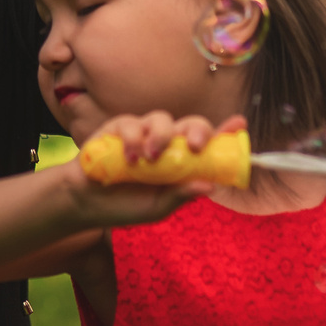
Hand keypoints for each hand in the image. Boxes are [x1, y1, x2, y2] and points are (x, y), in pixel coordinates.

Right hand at [59, 112, 245, 228]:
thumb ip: (181, 195)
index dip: (224, 133)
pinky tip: (129, 158)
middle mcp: (166, 143)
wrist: (87, 204)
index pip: (208, 143)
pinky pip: (131, 122)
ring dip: (160, 136)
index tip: (239, 125)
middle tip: (195, 146)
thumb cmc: (126, 206)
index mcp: (181, 161)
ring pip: (162, 118)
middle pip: (190, 124)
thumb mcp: (158, 207)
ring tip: (150, 159)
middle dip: (197, 130)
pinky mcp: (118, 128)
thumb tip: (210, 185)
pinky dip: (133, 138)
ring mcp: (142, 132)